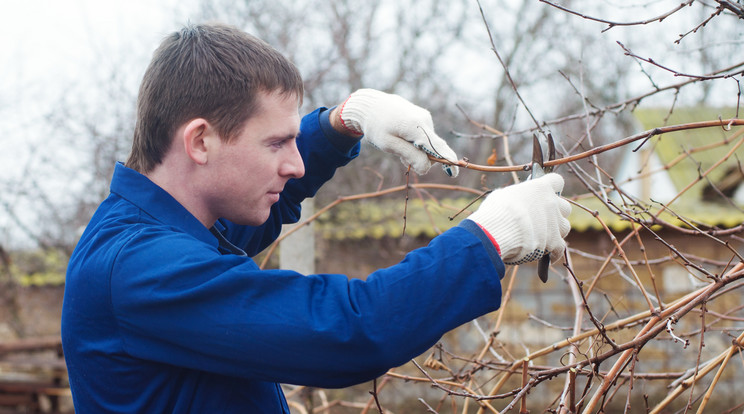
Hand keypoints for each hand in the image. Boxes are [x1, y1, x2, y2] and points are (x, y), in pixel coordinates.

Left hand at [337, 89, 458, 176]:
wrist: (371, 105)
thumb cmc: (377, 126)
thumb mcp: (389, 144)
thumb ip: (409, 156)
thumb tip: (426, 168)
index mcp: (416, 127)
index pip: (437, 147)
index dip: (447, 161)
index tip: (455, 174)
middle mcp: (425, 120)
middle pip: (432, 149)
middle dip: (420, 158)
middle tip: (400, 156)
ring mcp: (424, 117)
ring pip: (426, 144)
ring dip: (415, 150)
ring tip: (397, 143)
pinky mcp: (422, 117)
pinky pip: (423, 137)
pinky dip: (414, 142)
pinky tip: (400, 137)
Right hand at [468, 173, 570, 264]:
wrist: (500, 229)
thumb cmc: (497, 210)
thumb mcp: (502, 195)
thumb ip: (514, 197)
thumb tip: (513, 200)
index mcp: (540, 188)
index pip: (556, 181)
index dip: (553, 187)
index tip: (546, 192)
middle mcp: (552, 203)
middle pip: (565, 207)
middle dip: (556, 213)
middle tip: (543, 219)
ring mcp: (555, 223)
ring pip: (565, 227)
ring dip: (556, 232)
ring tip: (544, 238)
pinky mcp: (554, 241)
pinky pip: (560, 248)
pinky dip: (554, 253)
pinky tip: (549, 257)